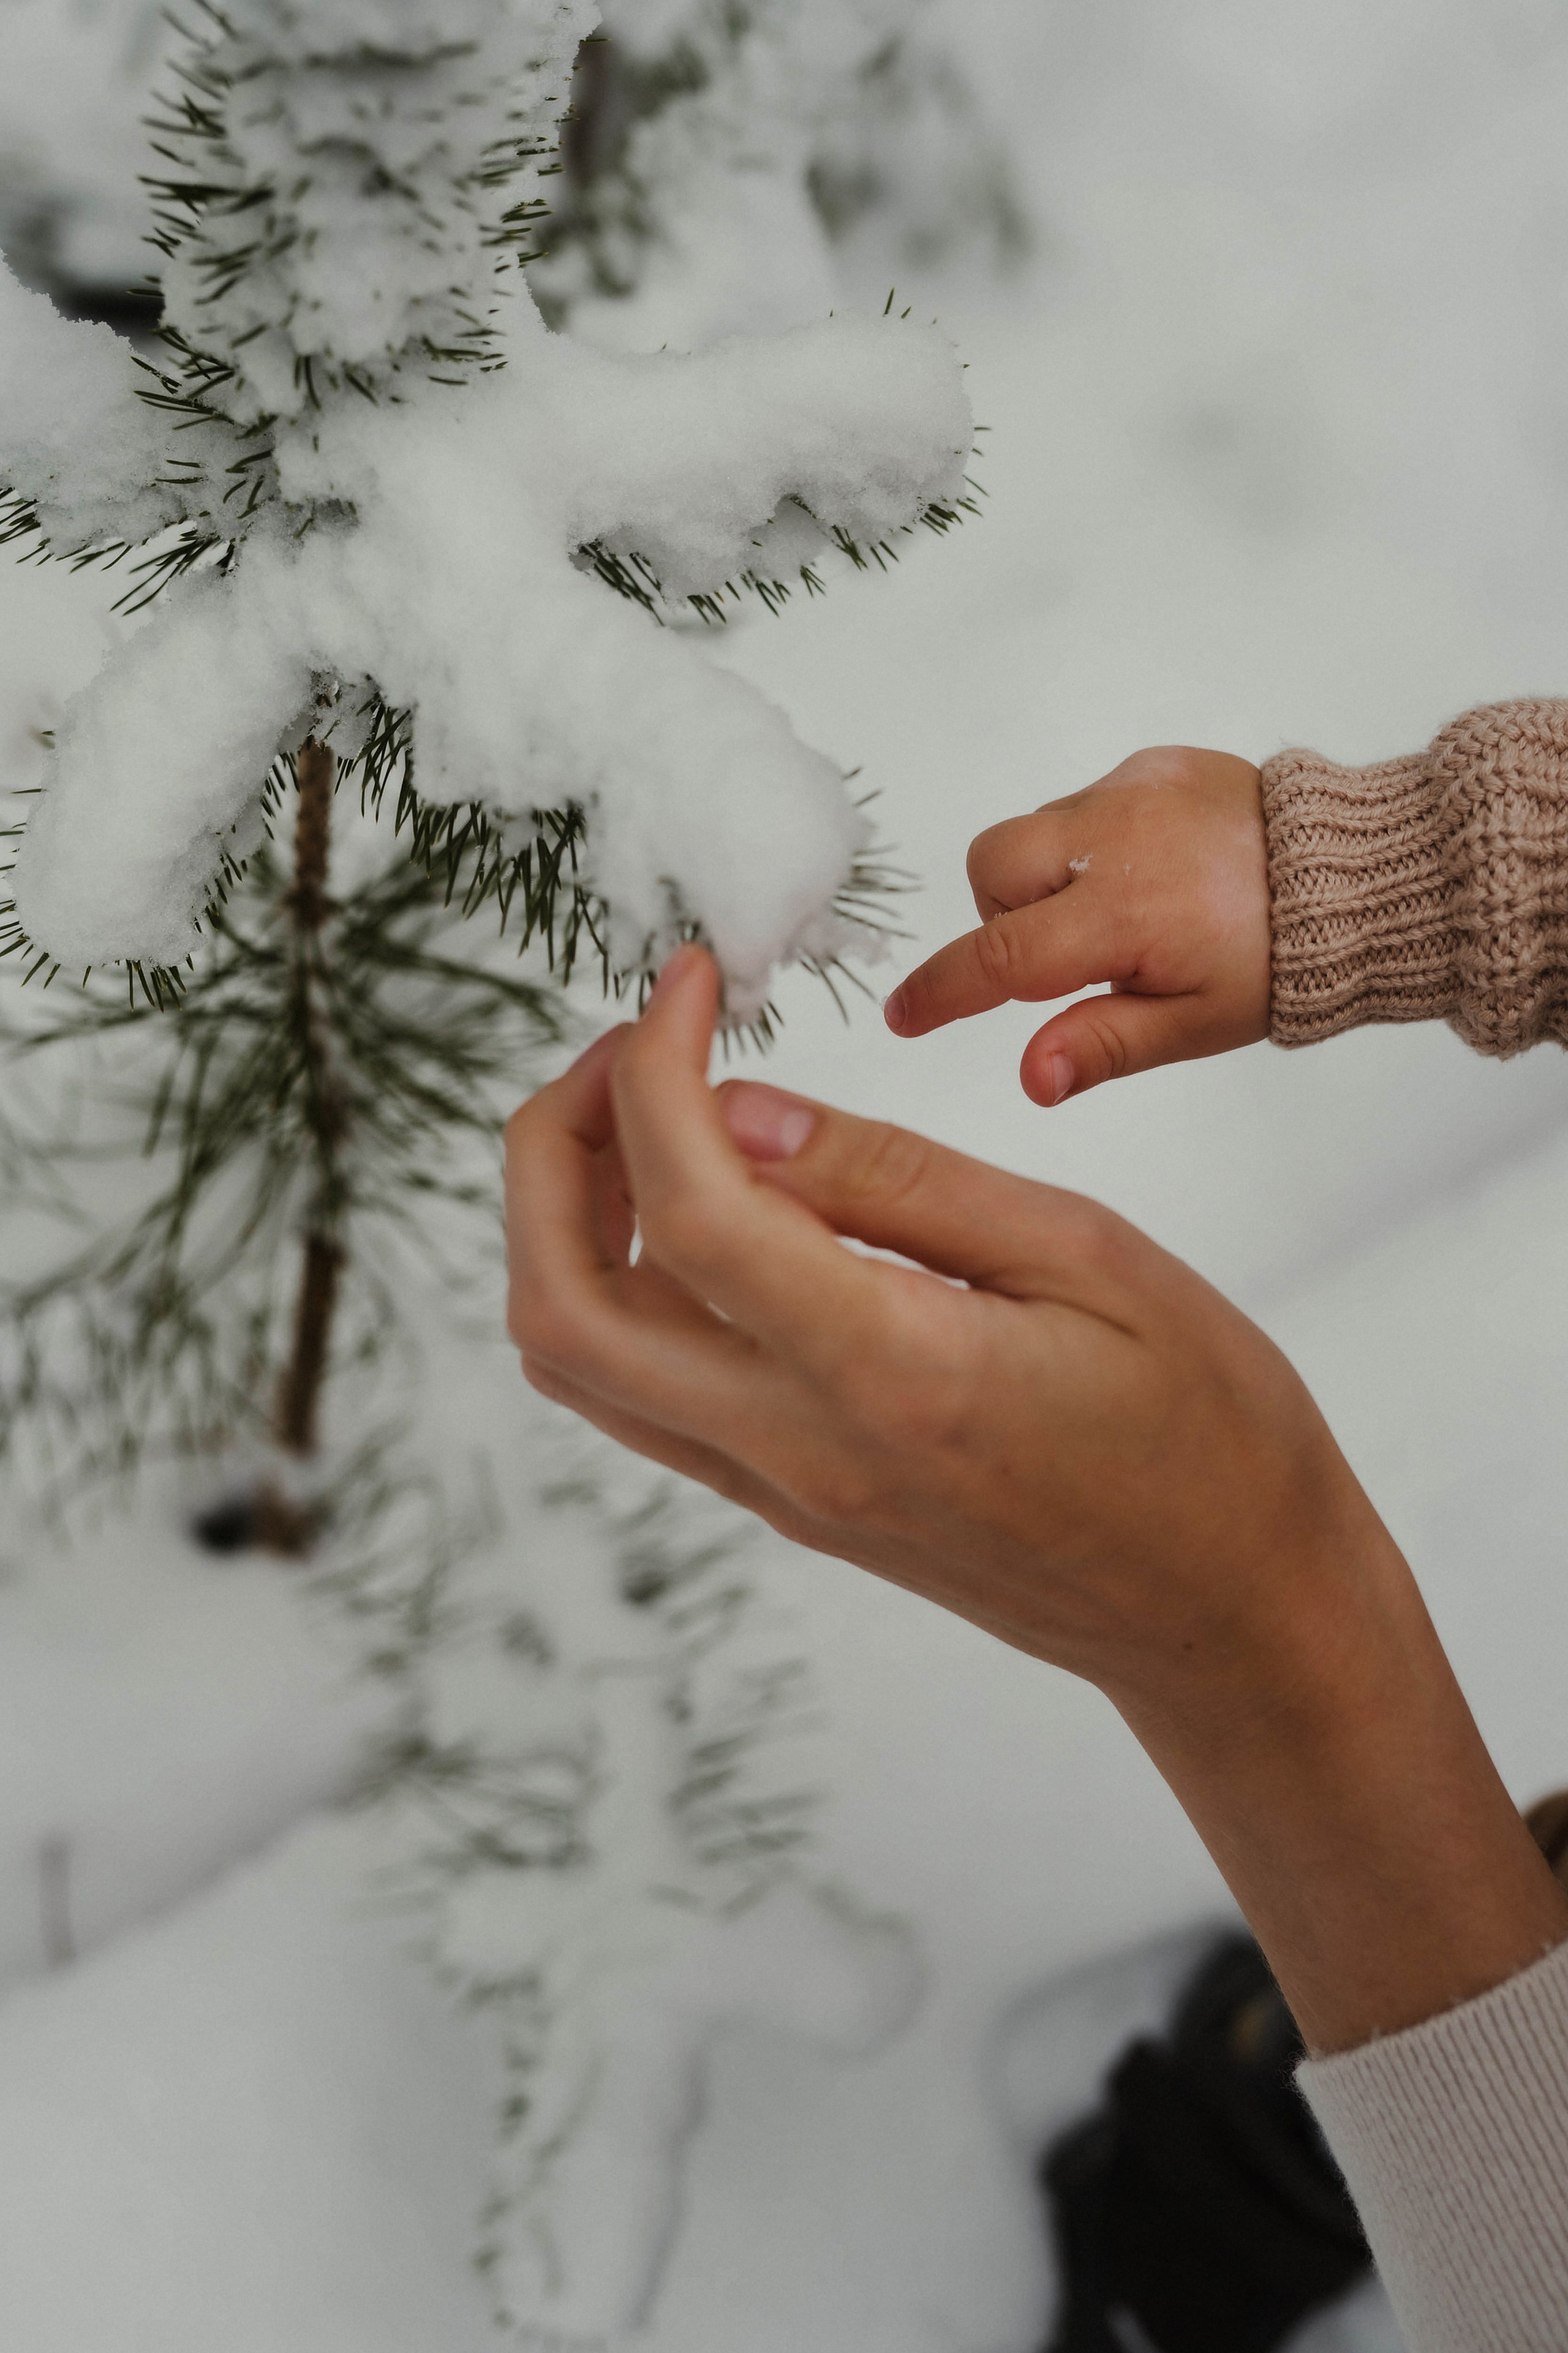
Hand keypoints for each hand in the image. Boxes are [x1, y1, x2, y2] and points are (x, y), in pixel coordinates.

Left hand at [505, 948, 1567, 2050]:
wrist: (1231, 1615)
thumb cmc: (1207, 1432)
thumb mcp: (1089, 1255)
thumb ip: (901, 1183)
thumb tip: (744, 1114)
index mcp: (891, 1373)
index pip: (691, 1212)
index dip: (654, 1074)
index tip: (684, 983)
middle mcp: (804, 1450)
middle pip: (565, 1308)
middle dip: (551, 1154)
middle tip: (631, 1049)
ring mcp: (784, 1493)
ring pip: (581, 1363)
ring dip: (568, 1224)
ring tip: (655, 1115)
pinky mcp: (791, 1505)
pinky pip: (642, 1396)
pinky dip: (621, 1286)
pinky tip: (705, 1207)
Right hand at [883, 746, 1271, 1103]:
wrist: (1355, 876)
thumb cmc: (1276, 963)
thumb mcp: (1195, 1025)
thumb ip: (1102, 1045)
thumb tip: (1030, 1079)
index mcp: (1124, 916)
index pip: (1000, 958)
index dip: (940, 990)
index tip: (904, 1015)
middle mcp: (1115, 840)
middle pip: (990, 867)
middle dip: (998, 917)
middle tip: (1060, 957)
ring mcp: (1131, 790)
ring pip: (1032, 832)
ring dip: (1045, 879)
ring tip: (1114, 914)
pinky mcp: (1152, 763)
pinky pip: (1083, 802)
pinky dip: (1091, 845)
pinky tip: (1148, 871)